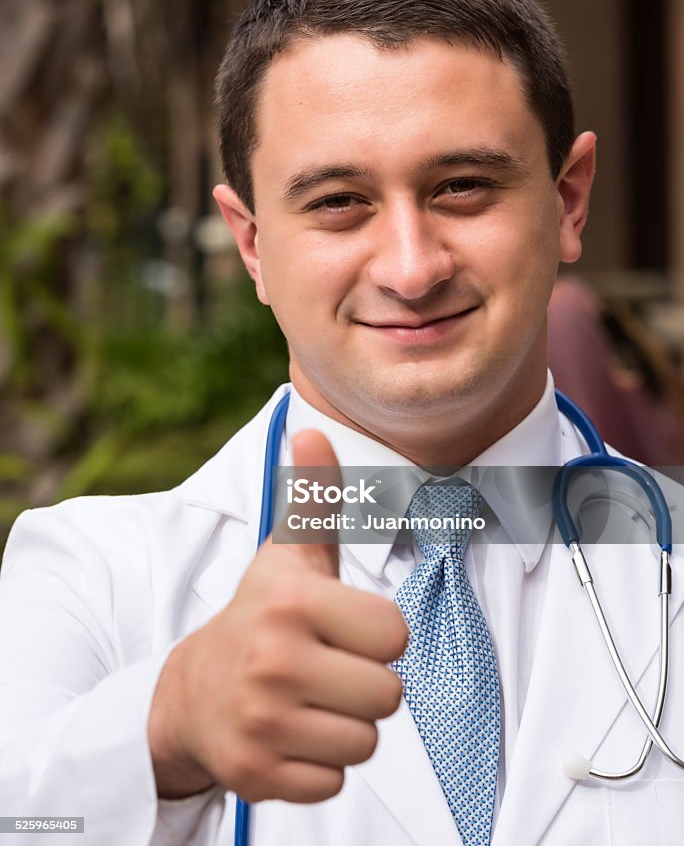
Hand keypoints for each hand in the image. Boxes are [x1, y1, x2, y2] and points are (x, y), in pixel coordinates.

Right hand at [148, 430, 408, 802]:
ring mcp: (262, 723)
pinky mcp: (256, 776)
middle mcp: (274, 661)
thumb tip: (311, 430)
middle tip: (324, 667)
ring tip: (308, 699)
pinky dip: (319, 763)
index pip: (395, 634)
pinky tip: (290, 734)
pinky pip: (334, 782)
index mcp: (293, 602)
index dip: (375, 632)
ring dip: (345, 724)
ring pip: (366, 742)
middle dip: (364, 683)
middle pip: (388, 695)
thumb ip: (314, 497)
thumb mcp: (287, 555)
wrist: (192, 690)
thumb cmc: (260, 614)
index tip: (341, 627)